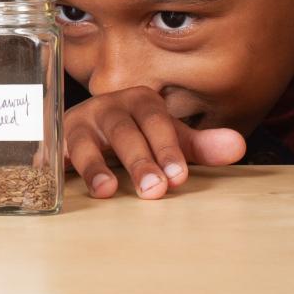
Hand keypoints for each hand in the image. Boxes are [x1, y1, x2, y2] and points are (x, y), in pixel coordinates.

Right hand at [64, 86, 246, 198]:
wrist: (85, 126)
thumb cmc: (134, 134)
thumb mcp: (167, 139)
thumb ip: (199, 146)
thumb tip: (238, 147)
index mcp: (140, 102)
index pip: (156, 121)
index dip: (167, 148)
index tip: (178, 178)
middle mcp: (109, 107)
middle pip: (124, 131)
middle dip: (139, 160)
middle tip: (153, 191)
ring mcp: (79, 123)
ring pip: (86, 141)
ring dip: (96, 165)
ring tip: (107, 191)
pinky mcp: (56, 142)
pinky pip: (55, 151)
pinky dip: (58, 164)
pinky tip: (63, 179)